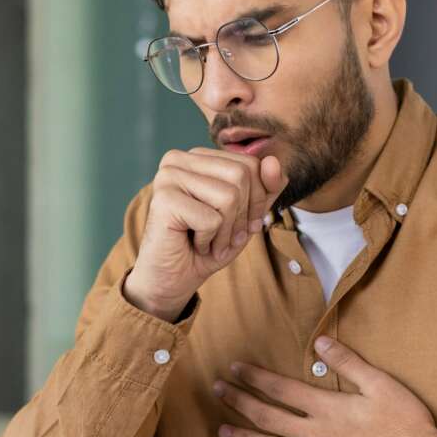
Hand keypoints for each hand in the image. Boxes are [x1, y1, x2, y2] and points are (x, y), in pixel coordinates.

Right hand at [127, 147, 287, 314]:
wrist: (172, 280)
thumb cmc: (208, 245)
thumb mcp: (247, 215)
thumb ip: (265, 187)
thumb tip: (273, 162)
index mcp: (197, 156)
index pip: (250, 164)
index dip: (257, 199)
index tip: (241, 224)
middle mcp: (178, 159)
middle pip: (242, 176)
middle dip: (243, 216)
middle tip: (225, 237)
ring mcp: (168, 177)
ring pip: (229, 196)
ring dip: (227, 232)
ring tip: (211, 242)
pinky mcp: (163, 200)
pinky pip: (212, 219)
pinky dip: (210, 241)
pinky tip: (195, 246)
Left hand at [212, 336, 436, 436]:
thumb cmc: (406, 424)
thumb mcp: (381, 384)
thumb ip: (348, 363)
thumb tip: (320, 342)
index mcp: (327, 409)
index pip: (281, 389)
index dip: (255, 377)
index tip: (234, 368)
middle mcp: (316, 436)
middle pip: (268, 417)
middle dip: (240, 403)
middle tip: (217, 391)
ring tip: (222, 433)